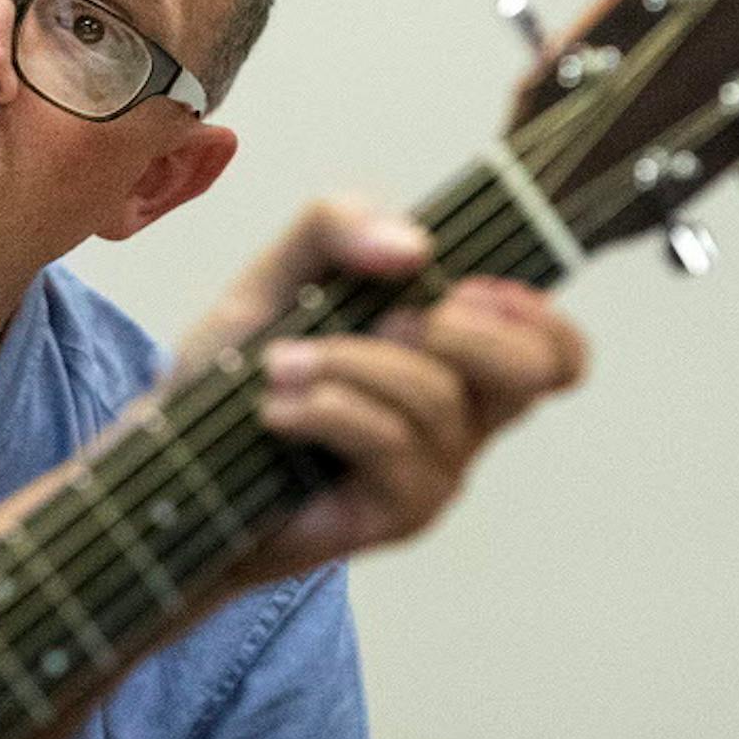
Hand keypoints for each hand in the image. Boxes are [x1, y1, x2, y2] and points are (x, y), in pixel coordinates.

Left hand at [181, 198, 588, 585]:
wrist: (179, 453)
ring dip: (348, 363)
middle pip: (536, 373)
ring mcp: (439, 469)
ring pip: (436, 397)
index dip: (535, 315)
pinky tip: (277, 411)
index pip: (558, 351)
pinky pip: (390, 444)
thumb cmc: (242, 365)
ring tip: (278, 364)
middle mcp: (467, 416)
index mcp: (460, 356)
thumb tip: (411, 246)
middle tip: (385, 319)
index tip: (462, 287)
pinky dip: (327, 410)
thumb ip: (336, 226)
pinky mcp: (399, 512)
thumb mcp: (282, 270)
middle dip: (464, 331)